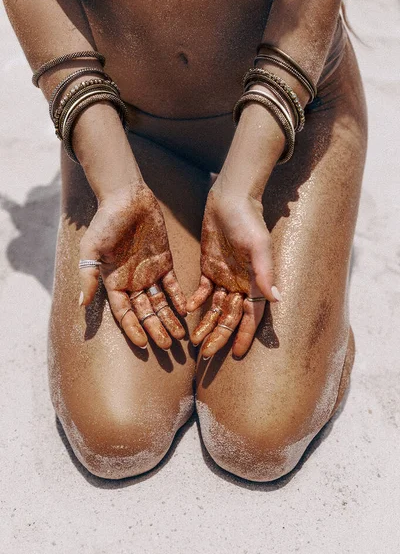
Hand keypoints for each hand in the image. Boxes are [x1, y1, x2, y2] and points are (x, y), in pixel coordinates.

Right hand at [79, 184, 186, 349]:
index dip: (133, 329)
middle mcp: (132, 282)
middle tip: (168, 347)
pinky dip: (179, 298)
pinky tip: (186, 312)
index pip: (124, 313)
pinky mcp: (164, 262)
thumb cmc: (106, 222)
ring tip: (180, 337)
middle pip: (145, 313)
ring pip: (160, 303)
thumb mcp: (91, 249)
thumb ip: (88, 276)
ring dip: (169, 319)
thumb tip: (81, 304)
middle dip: (156, 330)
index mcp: (114, 282)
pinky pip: (173, 285)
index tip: (143, 345)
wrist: (127, 197)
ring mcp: (149, 273)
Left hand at [187, 186, 280, 357]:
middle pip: (230, 316)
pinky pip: (202, 290)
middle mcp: (240, 283)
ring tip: (195, 341)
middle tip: (208, 354)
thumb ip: (265, 273)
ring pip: (215, 307)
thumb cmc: (248, 221)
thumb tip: (277, 300)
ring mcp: (224, 276)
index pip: (251, 315)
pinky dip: (195, 300)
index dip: (244, 335)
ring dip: (207, 323)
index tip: (236, 354)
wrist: (230, 199)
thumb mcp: (259, 246)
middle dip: (220, 335)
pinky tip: (188, 310)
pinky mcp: (208, 267)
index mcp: (255, 282)